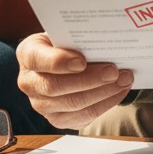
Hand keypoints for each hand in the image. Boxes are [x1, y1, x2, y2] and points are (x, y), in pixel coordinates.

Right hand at [15, 32, 132, 129]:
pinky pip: (82, 116)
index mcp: (28, 54)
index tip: (82, 61)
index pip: (38, 60)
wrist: (58, 62)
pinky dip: (105, 104)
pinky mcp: (58, 120)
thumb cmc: (64, 43)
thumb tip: (104, 39)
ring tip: (124, 79)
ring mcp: (42, 105)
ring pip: (72, 104)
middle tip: (113, 70)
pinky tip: (119, 91)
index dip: (59, 62)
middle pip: (56, 87)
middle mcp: (29, 83)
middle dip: (89, 79)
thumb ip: (77, 36)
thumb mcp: (64, 33)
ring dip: (103, 92)